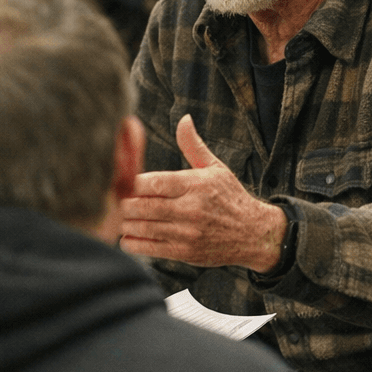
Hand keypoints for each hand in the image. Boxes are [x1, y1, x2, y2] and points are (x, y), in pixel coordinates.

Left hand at [119, 115, 286, 272]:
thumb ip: (193, 145)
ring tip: (121, 218)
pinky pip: (151, 248)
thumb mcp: (215, 168)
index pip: (154, 182)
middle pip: (144, 206)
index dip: (133, 183)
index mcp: (195, 184)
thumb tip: (184, 119)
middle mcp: (191, 209)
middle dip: (126, 204)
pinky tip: (127, 237)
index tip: (125, 182)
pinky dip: (134, 243)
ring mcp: (188, 233)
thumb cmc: (230, 197)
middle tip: (117, 201)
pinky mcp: (186, 252)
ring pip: (144, 227)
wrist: (254, 234)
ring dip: (127, 223)